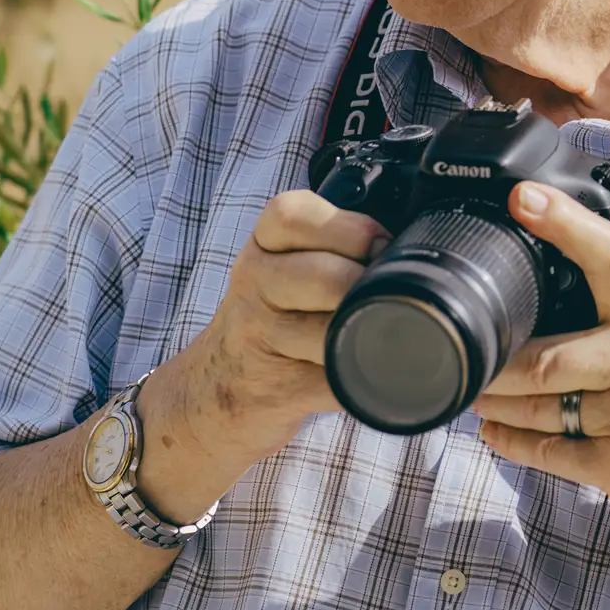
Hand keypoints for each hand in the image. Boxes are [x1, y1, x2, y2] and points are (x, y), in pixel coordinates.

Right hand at [134, 190, 385, 516]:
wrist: (206, 393)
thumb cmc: (264, 320)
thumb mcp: (279, 268)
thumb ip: (327, 246)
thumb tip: (403, 244)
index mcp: (262, 247)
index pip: (295, 216)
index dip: (350, 228)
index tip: (379, 244)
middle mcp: (254, 286)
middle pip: (326, 278)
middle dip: (367, 287)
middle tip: (386, 296)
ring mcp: (261, 341)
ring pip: (331, 335)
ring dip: (367, 337)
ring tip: (379, 334)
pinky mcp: (275, 391)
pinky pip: (335, 383)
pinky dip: (366, 381)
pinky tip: (375, 376)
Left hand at [474, 181, 609, 545]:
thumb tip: (552, 283)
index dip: (565, 223)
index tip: (524, 198)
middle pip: (544, 357)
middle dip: (497, 361)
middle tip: (470, 349)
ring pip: (539, 406)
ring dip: (496, 399)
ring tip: (476, 387)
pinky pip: (548, 451)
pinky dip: (512, 442)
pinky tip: (496, 430)